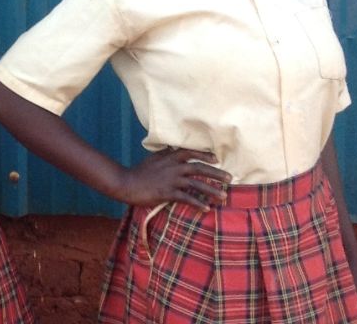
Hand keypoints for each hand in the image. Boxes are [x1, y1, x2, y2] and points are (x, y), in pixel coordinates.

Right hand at [112, 147, 231, 210]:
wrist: (127, 183)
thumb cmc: (140, 171)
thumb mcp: (154, 158)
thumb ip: (167, 153)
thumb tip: (176, 148)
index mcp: (170, 157)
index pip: (191, 152)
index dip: (204, 155)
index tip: (216, 159)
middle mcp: (173, 167)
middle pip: (199, 168)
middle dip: (216, 173)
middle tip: (230, 178)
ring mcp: (171, 180)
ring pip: (196, 184)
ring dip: (211, 190)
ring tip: (223, 196)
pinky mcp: (167, 193)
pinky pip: (186, 198)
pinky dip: (197, 203)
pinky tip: (206, 208)